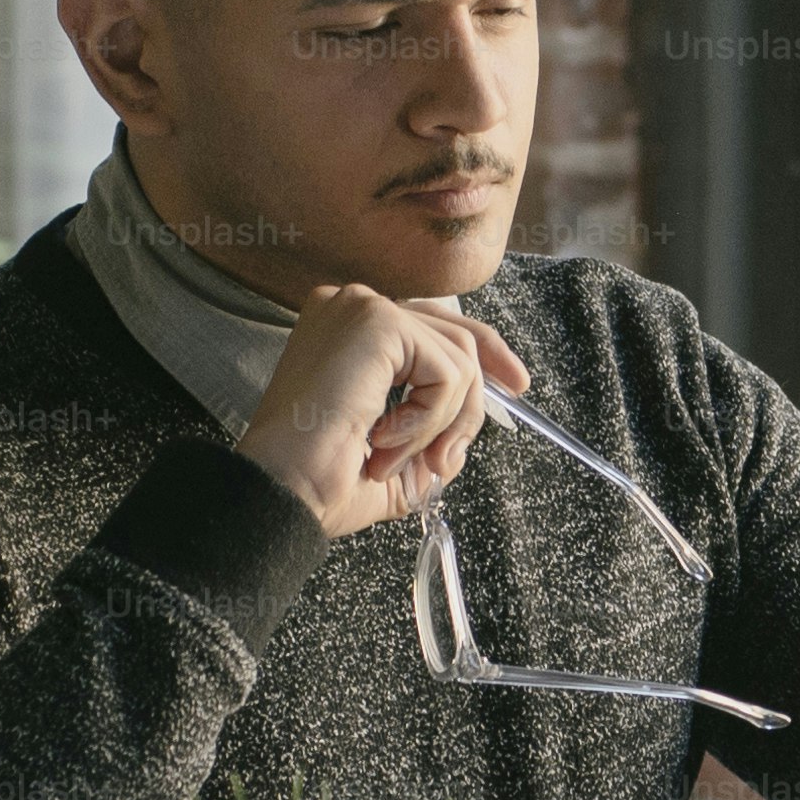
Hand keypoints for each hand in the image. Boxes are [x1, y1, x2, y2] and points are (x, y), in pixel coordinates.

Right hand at [233, 288, 530, 540]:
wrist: (283, 493)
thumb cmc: (319, 481)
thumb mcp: (396, 460)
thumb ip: (434, 435)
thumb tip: (467, 434)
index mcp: (348, 330)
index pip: (433, 325)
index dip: (482, 352)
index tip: (516, 385)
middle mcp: (351, 306)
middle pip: (454, 334)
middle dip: (474, 397)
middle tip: (450, 455)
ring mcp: (362, 308)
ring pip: (457, 356)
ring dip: (441, 423)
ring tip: (397, 459)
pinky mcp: (376, 321)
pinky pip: (446, 370)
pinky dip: (429, 419)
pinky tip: (385, 441)